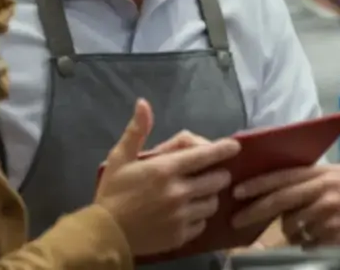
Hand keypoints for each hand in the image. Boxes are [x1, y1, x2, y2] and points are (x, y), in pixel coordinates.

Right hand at [95, 99, 240, 255]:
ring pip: (212, 203)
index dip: (223, 149)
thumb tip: (143, 103)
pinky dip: (199, 217)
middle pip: (217, 179)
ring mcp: (181, 216)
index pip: (205, 155)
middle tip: (211, 173)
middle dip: (217, 173)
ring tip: (200, 194)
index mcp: (166, 169)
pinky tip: (188, 213)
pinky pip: (202, 223)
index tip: (235, 146)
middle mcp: (178, 192)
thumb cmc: (112, 192)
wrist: (104, 234)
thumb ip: (137, 131)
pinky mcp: (180, 236)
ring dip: (209, 196)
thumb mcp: (120, 158)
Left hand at [231, 163, 339, 248]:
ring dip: (291, 230)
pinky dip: (310, 241)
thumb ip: (317, 179)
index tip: (238, 191)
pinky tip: (326, 236)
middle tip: (237, 219)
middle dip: (255, 210)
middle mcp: (325, 190)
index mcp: (326, 172)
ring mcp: (329, 214)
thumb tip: (286, 189)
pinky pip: (309, 241)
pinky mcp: (335, 234)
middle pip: (281, 200)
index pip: (284, 176)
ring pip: (293, 225)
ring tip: (307, 227)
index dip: (258, 184)